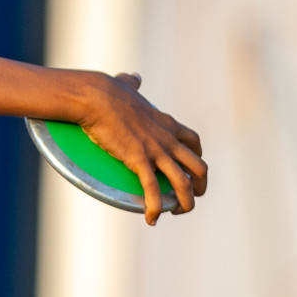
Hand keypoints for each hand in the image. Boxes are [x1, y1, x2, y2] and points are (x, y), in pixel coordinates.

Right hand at [77, 73, 207, 225]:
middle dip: (199, 185)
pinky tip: (151, 219)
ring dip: (185, 202)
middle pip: (199, 166)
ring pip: (184, 182)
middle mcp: (168, 139)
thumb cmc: (107, 90)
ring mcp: (156, 150)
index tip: (189, 170)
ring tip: (176, 213)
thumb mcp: (126, 85)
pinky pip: (154, 189)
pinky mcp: (140, 159)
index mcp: (166, 124)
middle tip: (187, 197)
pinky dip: (156, 207)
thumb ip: (132, 83)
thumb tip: (133, 77)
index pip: (193, 143)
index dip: (195, 158)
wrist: (96, 97)